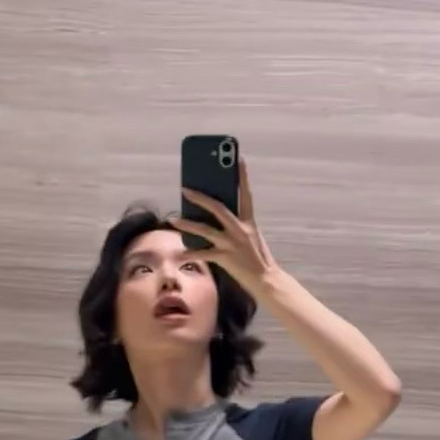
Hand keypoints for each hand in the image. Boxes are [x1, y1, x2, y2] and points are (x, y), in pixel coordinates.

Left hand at [173, 159, 276, 296]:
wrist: (267, 281)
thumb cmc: (258, 260)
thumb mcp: (252, 238)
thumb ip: (237, 227)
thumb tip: (216, 219)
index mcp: (249, 222)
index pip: (246, 194)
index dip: (243, 176)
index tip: (239, 158)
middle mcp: (240, 230)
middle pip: (217, 207)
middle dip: (199, 197)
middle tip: (185, 189)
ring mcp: (232, 243)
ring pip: (205, 230)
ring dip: (187, 224)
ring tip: (173, 220)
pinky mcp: (226, 258)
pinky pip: (203, 254)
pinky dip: (190, 254)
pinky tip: (179, 254)